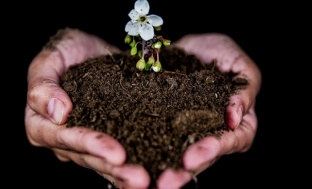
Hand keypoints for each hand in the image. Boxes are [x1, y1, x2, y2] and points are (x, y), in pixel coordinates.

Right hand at [25, 28, 149, 188]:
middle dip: (113, 168)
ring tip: (148, 181)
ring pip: (104, 162)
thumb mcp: (49, 59)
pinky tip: (152, 172)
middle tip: (140, 178)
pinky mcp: (107, 135)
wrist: (88, 50)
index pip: (65, 138)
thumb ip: (43, 85)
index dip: (90, 145)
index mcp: (41, 124)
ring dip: (125, 173)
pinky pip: (119, 153)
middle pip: (87, 157)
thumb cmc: (65, 51)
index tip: (116, 153)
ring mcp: (85, 141)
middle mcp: (62, 139)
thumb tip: (58, 114)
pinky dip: (135, 162)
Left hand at [155, 33, 261, 187]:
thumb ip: (245, 87)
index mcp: (238, 121)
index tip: (192, 156)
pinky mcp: (168, 125)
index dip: (213, 149)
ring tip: (150, 182)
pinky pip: (159, 140)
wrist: (189, 48)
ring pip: (180, 155)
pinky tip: (134, 161)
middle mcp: (214, 132)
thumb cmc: (220, 53)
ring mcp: (190, 131)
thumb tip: (236, 115)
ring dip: (165, 169)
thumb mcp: (238, 62)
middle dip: (185, 171)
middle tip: (166, 182)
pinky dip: (149, 152)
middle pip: (204, 157)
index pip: (232, 141)